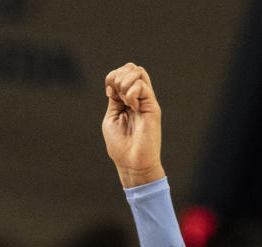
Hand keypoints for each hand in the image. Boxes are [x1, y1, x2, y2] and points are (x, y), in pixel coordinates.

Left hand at [102, 63, 164, 187]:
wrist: (132, 163)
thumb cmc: (120, 146)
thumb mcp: (111, 118)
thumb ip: (114, 100)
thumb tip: (114, 85)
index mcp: (126, 100)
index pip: (122, 73)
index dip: (112, 77)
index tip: (109, 94)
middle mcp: (138, 98)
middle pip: (131, 68)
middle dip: (118, 76)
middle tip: (116, 95)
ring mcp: (146, 101)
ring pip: (139, 71)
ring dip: (125, 81)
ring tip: (125, 100)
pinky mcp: (152, 106)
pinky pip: (142, 86)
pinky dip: (132, 92)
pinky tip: (132, 106)